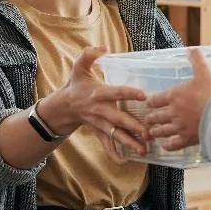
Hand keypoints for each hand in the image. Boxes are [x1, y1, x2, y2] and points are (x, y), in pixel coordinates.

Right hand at [43, 47, 149, 162]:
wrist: (63, 107)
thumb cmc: (77, 85)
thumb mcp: (80, 67)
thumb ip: (89, 55)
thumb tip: (103, 47)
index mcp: (98, 93)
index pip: (116, 93)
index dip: (128, 93)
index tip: (143, 95)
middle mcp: (99, 110)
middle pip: (118, 119)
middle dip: (132, 126)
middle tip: (148, 132)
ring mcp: (99, 123)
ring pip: (115, 135)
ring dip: (128, 143)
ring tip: (143, 150)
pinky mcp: (98, 131)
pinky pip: (106, 145)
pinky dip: (113, 154)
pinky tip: (125, 161)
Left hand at [144, 48, 210, 150]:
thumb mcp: (204, 71)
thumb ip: (197, 60)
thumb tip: (192, 49)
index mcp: (175, 96)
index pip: (157, 99)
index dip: (151, 101)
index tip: (146, 103)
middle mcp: (173, 112)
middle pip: (157, 116)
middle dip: (151, 118)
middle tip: (146, 120)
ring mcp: (179, 127)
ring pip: (163, 131)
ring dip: (156, 132)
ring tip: (151, 133)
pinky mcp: (188, 139)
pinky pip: (174, 144)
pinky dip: (168, 146)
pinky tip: (165, 146)